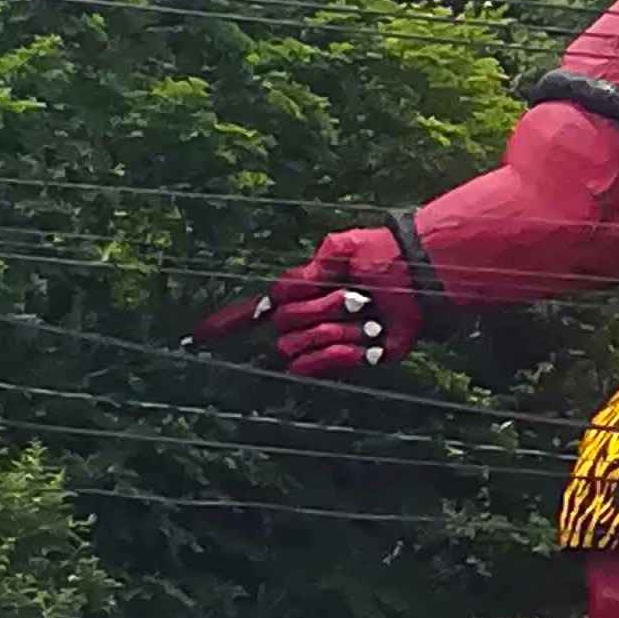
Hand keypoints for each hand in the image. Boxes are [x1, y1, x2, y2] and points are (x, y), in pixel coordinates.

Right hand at [186, 225, 424, 377]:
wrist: (418, 274)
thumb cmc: (384, 256)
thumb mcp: (339, 250)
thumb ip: (305, 274)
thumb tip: (273, 298)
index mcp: (308, 293)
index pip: (258, 310)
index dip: (229, 321)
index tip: (200, 334)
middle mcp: (315, 320)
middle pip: (280, 329)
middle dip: (312, 311)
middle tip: (349, 297)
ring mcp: (333, 343)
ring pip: (296, 348)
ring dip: (330, 329)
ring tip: (363, 313)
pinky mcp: (355, 361)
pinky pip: (320, 367)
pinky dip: (338, 354)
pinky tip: (363, 340)